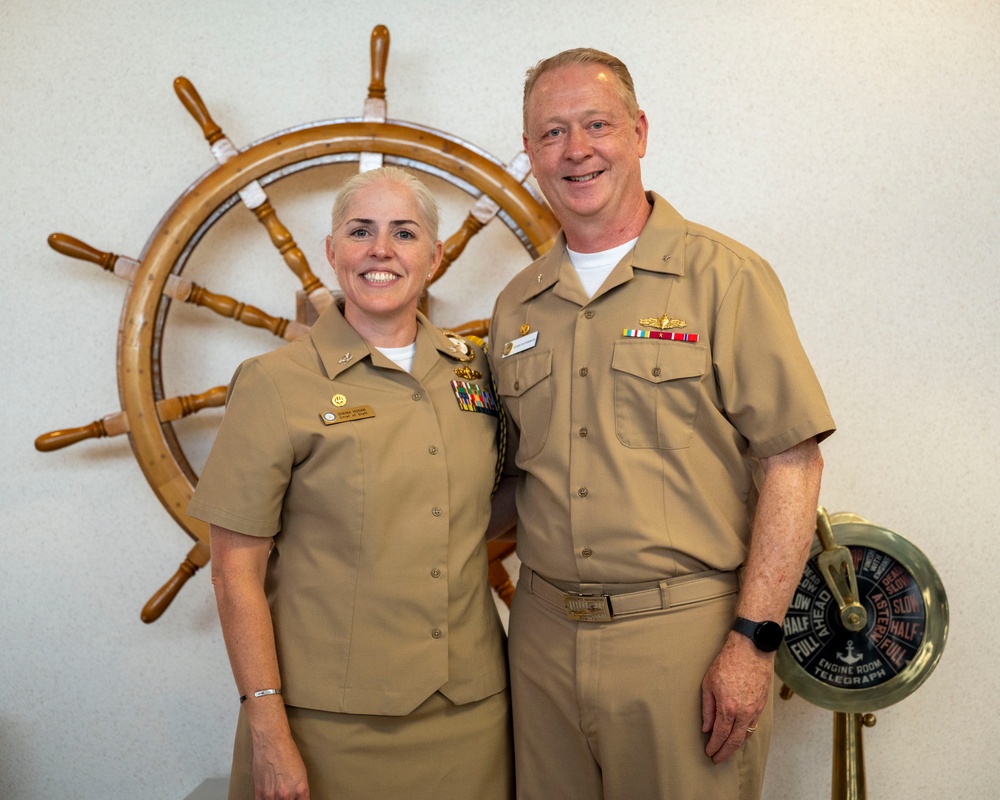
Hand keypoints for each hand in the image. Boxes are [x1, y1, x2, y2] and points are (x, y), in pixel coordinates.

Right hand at [251, 733, 310, 799]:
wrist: (272, 741)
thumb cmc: (287, 752)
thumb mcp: (302, 772)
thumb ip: (299, 790)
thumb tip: (297, 798)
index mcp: (301, 789)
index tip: (297, 798)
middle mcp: (287, 795)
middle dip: (288, 799)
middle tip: (286, 794)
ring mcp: (272, 795)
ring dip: (276, 799)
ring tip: (277, 790)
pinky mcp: (260, 792)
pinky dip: (266, 799)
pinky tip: (269, 795)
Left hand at [700, 635, 772, 763]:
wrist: (751, 650)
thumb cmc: (727, 663)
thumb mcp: (709, 683)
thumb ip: (707, 708)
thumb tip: (706, 727)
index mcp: (728, 708)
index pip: (720, 735)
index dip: (714, 746)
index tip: (709, 752)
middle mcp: (743, 713)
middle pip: (735, 741)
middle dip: (725, 752)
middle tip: (717, 758)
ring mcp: (755, 710)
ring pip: (746, 735)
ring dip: (736, 745)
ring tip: (726, 749)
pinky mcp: (761, 705)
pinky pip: (753, 725)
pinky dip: (745, 734)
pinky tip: (738, 735)